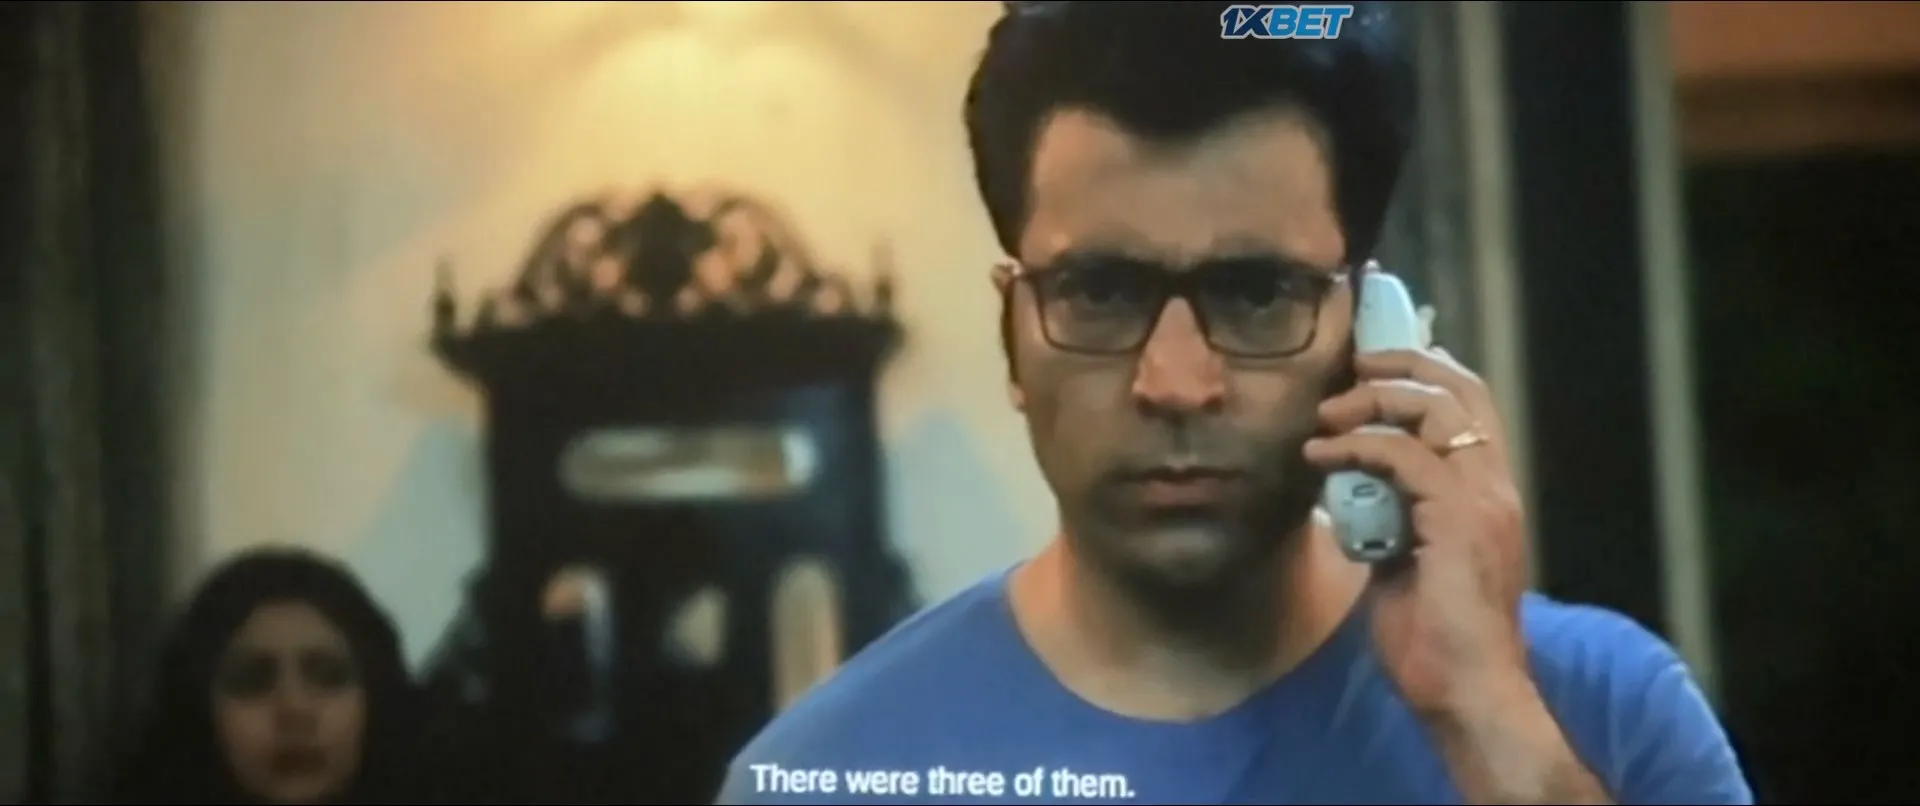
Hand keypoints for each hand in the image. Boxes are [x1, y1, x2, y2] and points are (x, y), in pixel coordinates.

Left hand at [1304, 347, 1531, 717]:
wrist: (1465, 691)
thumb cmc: (1434, 642)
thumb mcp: (1402, 564)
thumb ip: (1388, 521)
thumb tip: (1346, 495)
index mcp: (1487, 496)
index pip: (1471, 409)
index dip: (1427, 374)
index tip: (1373, 367)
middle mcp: (1494, 487)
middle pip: (1463, 390)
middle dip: (1405, 363)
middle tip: (1353, 365)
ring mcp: (1482, 499)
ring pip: (1436, 409)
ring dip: (1374, 399)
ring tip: (1328, 412)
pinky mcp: (1457, 518)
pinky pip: (1404, 455)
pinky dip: (1357, 444)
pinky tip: (1321, 454)